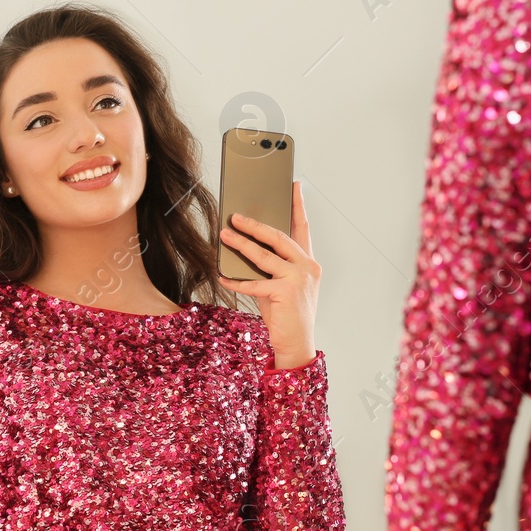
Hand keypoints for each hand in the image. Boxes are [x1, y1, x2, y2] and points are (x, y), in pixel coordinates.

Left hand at [219, 181, 320, 368]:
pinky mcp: (285, 291)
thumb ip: (269, 268)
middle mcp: (307, 267)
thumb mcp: (280, 286)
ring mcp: (299, 278)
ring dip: (241, 244)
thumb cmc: (287, 315)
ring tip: (225, 235)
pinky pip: (254, 282)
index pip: (303, 229)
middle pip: (279, 237)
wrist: (297, 344)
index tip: (294, 187)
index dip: (298, 206)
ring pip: (264, 255)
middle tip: (236, 216)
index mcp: (309, 263)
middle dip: (255, 225)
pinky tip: (222, 276)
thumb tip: (244, 249)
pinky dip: (236, 280)